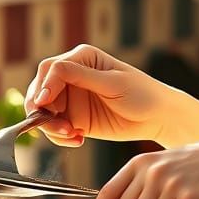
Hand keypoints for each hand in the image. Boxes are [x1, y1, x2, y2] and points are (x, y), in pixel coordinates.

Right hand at [24, 44, 166, 147]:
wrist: (158, 116)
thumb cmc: (142, 93)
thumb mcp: (114, 83)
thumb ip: (82, 76)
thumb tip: (53, 69)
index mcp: (82, 58)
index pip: (52, 69)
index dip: (45, 86)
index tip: (43, 103)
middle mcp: (72, 76)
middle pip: (40, 90)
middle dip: (42, 111)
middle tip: (59, 127)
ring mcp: (72, 99)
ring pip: (44, 112)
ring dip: (51, 127)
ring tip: (72, 135)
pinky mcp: (74, 118)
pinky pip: (56, 128)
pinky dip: (60, 137)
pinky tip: (78, 139)